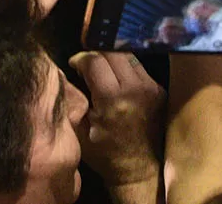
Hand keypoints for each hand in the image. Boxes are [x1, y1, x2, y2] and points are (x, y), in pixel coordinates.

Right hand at [71, 51, 165, 192]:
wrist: (140, 171)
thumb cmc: (104, 154)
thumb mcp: (78, 130)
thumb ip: (70, 99)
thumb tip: (60, 73)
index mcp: (113, 99)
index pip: (94, 59)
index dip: (79, 58)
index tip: (73, 65)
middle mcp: (136, 89)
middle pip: (112, 51)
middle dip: (95, 55)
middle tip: (87, 68)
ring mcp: (152, 88)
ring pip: (128, 55)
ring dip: (112, 59)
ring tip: (103, 73)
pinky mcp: (160, 90)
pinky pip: (139, 67)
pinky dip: (125, 69)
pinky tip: (118, 83)